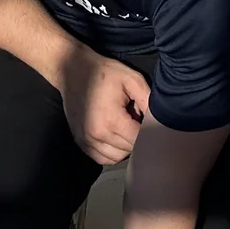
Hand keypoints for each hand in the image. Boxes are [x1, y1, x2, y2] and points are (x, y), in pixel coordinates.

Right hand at [59, 47, 149, 164]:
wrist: (72, 69)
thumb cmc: (104, 72)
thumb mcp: (132, 79)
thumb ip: (148, 101)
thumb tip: (157, 121)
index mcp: (111, 120)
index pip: (139, 140)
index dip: (149, 132)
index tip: (150, 121)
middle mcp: (97, 135)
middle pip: (129, 150)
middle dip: (137, 137)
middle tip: (136, 119)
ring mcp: (86, 141)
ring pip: (117, 158)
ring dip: (125, 146)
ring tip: (125, 126)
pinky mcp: (80, 142)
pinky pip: (102, 158)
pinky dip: (112, 152)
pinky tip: (115, 136)